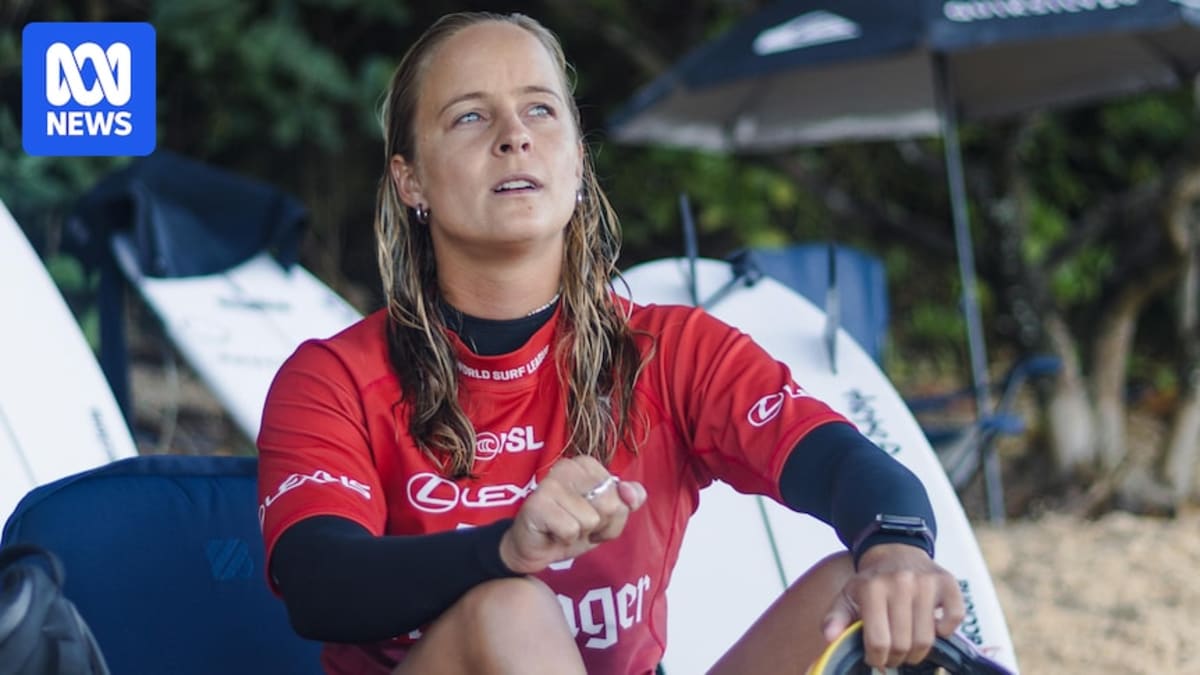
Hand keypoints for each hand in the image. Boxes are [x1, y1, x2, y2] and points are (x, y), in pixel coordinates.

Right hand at [498, 456, 645, 573]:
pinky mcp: (537, 504)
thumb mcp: (606, 517)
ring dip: (580, 533)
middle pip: (610, 505)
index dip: (612, 516)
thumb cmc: (570, 528)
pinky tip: (552, 533)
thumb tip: (631, 492)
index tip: (591, 516)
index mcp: (586, 464)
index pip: (622, 495)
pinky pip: (571, 529)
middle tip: (578, 526)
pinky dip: (565, 539)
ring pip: (591, 519)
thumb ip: (628, 500)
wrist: (535, 548)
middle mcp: (568, 466)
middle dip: (599, 526)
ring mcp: (550, 483)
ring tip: (563, 529)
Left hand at [822, 544, 964, 668]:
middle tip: (893, 656)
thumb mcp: (847, 596)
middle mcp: (900, 583)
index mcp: (872, 588)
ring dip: (918, 652)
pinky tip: (932, 628)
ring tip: (908, 648)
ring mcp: (926, 582)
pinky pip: (955, 619)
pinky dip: (946, 632)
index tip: (876, 659)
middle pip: (903, 644)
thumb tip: (830, 637)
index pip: (878, 641)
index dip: (877, 659)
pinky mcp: (948, 583)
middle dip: (896, 659)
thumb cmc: (871, 582)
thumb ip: (835, 617)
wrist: (896, 551)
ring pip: (927, 639)